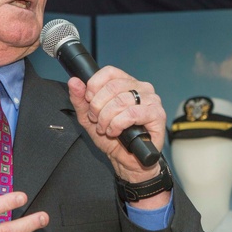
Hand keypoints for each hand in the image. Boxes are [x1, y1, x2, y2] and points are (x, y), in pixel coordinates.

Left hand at [67, 66, 166, 181]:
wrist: (126, 160)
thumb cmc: (113, 138)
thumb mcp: (89, 118)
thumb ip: (80, 99)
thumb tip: (74, 81)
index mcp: (127, 84)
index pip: (110, 72)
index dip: (95, 86)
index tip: (89, 100)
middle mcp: (141, 88)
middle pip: (113, 87)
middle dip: (98, 106)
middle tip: (96, 120)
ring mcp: (151, 100)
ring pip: (121, 101)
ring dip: (107, 118)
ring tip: (105, 129)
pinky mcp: (157, 114)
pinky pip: (132, 113)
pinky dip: (119, 124)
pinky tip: (116, 132)